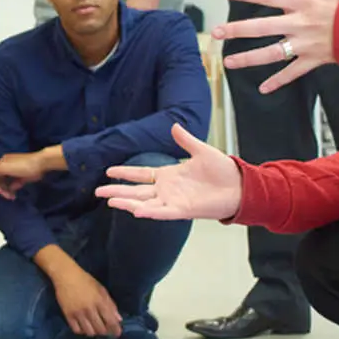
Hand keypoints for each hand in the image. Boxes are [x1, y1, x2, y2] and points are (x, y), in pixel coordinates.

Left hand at [0, 150, 52, 199]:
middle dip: (4, 189)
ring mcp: (2, 163)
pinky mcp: (1, 167)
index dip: (6, 186)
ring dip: (1, 189)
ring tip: (10, 196)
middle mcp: (4, 161)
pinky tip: (5, 193)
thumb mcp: (24, 178)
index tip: (13, 194)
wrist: (40, 162)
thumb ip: (15, 183)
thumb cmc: (36, 168)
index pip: (3, 176)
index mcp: (9, 161)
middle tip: (11, 197)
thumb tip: (10, 189)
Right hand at [51, 263, 122, 337]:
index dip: (115, 329)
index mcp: (100, 301)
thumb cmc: (85, 280)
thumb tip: (118, 319)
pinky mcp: (68, 315)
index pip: (110, 321)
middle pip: (100, 329)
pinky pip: (77, 330)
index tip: (117, 333)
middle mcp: (89, 309)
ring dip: (94, 332)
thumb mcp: (101, 289)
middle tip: (105, 329)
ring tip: (94, 328)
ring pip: (89, 332)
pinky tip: (83, 326)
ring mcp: (78, 313)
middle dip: (105, 331)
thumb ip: (110, 304)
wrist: (66, 275)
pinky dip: (82, 331)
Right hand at [96, 123, 241, 221]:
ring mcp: (172, 200)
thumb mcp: (201, 150)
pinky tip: (135, 210)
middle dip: (117, 191)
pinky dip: (149, 211)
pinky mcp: (182, 210)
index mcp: (169, 175)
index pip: (141, 174)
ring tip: (109, 201)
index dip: (125, 173)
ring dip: (127, 202)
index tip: (108, 171)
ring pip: (144, 203)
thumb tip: (174, 126)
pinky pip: (162, 212)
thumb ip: (185, 140)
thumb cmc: (222, 170)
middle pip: (136, 191)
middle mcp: (167, 189)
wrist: (239, 186)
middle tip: (98, 191)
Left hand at [214, 0, 338, 93]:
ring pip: (271, 53)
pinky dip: (278, 81)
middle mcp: (301, 22)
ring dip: (248, 58)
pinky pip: (293, 72)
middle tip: (215, 32)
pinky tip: (263, 88)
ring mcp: (307, 43)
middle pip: (261, 27)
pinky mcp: (316, 59)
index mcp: (304, 0)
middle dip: (236, 30)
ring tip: (228, 62)